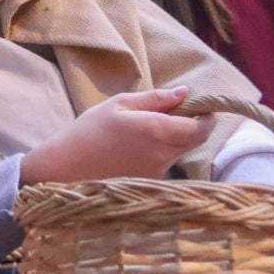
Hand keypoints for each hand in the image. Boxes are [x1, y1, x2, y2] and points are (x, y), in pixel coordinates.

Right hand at [19, 86, 212, 185]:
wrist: (67, 166)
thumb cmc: (91, 130)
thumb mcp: (121, 104)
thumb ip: (156, 99)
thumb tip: (184, 93)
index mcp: (158, 131)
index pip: (201, 128)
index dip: (206, 117)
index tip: (198, 106)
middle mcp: (163, 155)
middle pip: (195, 141)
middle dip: (193, 125)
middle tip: (174, 112)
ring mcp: (157, 171)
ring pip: (181, 151)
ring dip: (177, 138)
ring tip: (149, 128)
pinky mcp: (150, 181)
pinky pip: (167, 162)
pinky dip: (163, 150)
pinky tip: (139, 144)